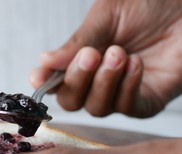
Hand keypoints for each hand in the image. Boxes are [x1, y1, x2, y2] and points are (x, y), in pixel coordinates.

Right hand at [31, 0, 181, 117]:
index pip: (55, 81)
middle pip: (71, 101)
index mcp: (83, 59)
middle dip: (76, 80)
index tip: (38, 77)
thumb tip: (45, 61)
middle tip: (90, 55)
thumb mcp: (107, 15)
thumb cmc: (149, 3)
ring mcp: (121, 93)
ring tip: (119, 53)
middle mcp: (98, 80)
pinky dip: (127, 88)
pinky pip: (128, 108)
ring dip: (104, 82)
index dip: (44, 83)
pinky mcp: (147, 101)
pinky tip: (136, 63)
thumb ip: (78, 41)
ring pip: (97, 108)